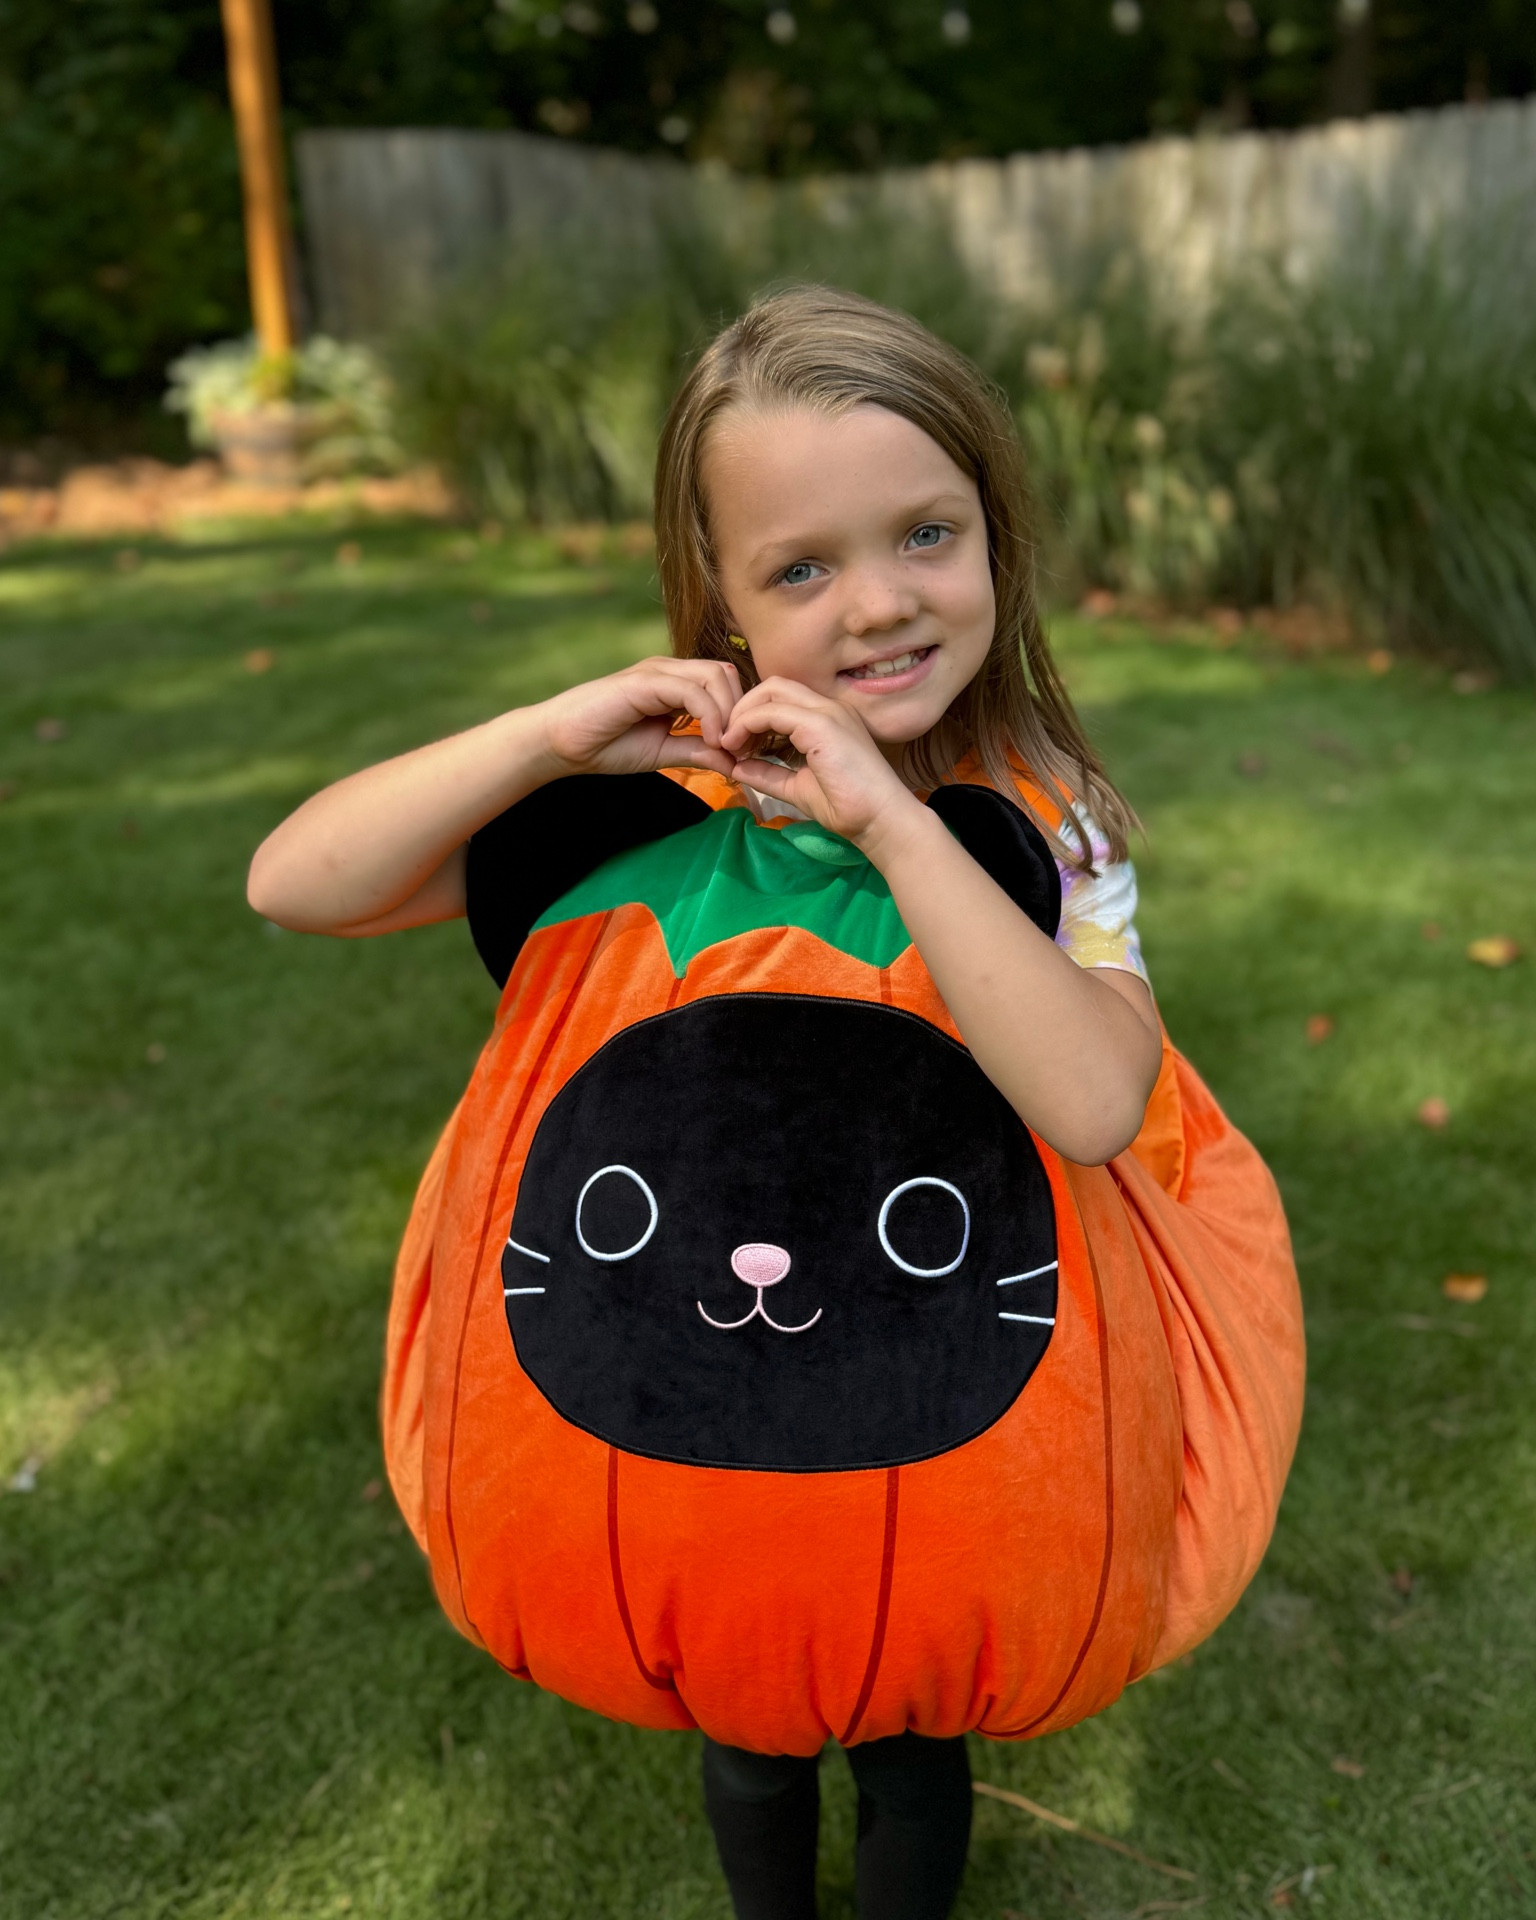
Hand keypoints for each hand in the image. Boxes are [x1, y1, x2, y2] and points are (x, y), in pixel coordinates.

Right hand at [538, 657, 741, 780]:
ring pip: (714, 677)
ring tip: (724, 746)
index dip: (740, 715)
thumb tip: (733, 762)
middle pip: (725, 675)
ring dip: (729, 713)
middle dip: (741, 711)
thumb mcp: (663, 752)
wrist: (562, 744)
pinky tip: (709, 740)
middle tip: (739, 748)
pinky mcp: (644, 681)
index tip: (741, 750)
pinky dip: (710, 716)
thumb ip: (697, 751)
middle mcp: (669, 671)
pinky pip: (691, 690)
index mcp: (674, 684)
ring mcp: (656, 672)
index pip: (723, 684)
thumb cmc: (605, 745)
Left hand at [721, 677, 926, 857]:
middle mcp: (828, 708)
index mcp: (827, 719)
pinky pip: (772, 712)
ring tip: (728, 743)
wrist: (879, 820)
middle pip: (773, 686)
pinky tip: (737, 747)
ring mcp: (827, 712)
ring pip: (771, 691)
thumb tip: (736, 769)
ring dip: (742, 714)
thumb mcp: (796, 787)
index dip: (752, 714)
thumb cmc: (847, 808)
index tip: (735, 744)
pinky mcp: (821, 724)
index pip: (781, 697)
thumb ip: (768, 774)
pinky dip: (747, 725)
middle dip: (742, 707)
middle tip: (725, 738)